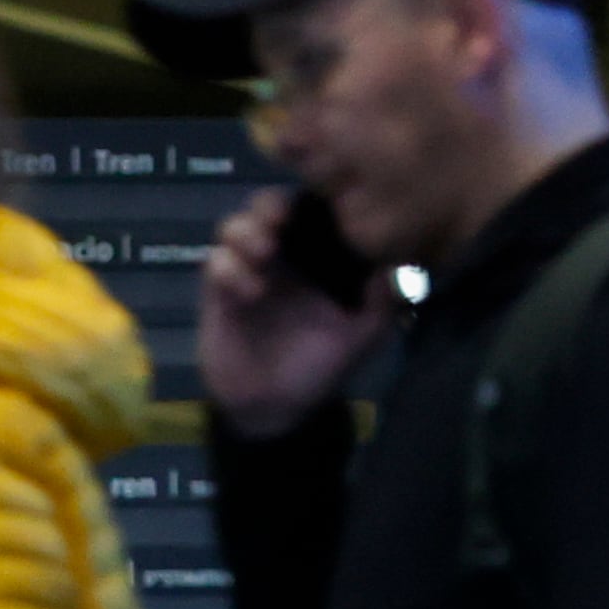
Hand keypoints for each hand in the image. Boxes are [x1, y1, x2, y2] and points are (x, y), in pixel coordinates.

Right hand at [197, 190, 402, 438]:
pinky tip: (251, 293)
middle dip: (269, 206)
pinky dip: (230, 269)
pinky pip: (215, 264)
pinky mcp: (218, 293)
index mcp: (312, 261)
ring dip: (246, 232)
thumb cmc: (319, 366)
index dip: (310, 199)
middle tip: (280, 221)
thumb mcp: (362, 336)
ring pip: (234, 228)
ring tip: (265, 253)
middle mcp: (278, 259)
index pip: (308, 212)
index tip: (318, 202)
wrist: (275, 408)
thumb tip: (392, 264)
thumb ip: (381, 301)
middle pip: (265, 208)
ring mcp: (246, 273)